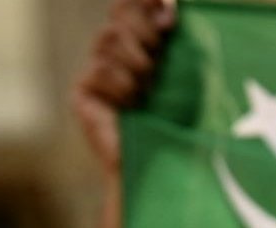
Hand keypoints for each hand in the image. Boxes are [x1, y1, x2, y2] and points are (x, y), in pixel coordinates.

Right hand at [73, 0, 178, 174]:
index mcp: (144, 44)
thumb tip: (169, 5)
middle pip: (118, 15)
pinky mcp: (83, 92)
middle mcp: (119, 54)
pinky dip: (121, 87)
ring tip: (147, 92)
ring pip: (107, 38)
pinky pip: (99, 69)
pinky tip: (130, 107)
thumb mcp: (192, 72)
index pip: (131, 4)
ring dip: (136, 65)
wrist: (164, 165)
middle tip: (158, 60)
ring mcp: (97, 72)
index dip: (144, 0)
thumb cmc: (184, 122)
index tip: (167, 14)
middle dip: (144, 33)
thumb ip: (183, 36)